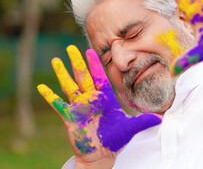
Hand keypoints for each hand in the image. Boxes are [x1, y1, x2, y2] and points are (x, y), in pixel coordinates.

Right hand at [37, 45, 160, 166]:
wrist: (102, 154)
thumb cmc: (115, 139)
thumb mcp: (130, 128)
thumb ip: (143, 121)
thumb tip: (161, 118)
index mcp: (105, 98)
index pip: (99, 77)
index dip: (95, 64)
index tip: (90, 50)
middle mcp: (91, 99)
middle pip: (82, 77)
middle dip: (77, 63)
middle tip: (71, 48)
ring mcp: (79, 107)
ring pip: (69, 86)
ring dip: (62, 74)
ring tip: (55, 60)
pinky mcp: (70, 117)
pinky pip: (58, 104)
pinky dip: (49, 96)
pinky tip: (41, 87)